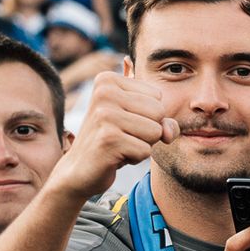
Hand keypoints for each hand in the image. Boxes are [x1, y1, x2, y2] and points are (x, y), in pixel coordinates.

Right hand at [48, 74, 178, 200]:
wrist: (80, 170)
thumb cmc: (113, 141)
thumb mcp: (139, 122)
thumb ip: (163, 119)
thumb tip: (169, 131)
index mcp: (108, 80)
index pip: (158, 96)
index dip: (148, 116)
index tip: (123, 122)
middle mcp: (104, 92)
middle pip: (159, 112)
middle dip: (148, 131)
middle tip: (121, 136)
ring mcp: (104, 115)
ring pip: (156, 131)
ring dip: (142, 145)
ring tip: (119, 145)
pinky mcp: (108, 139)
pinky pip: (146, 151)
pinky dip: (135, 158)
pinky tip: (115, 156)